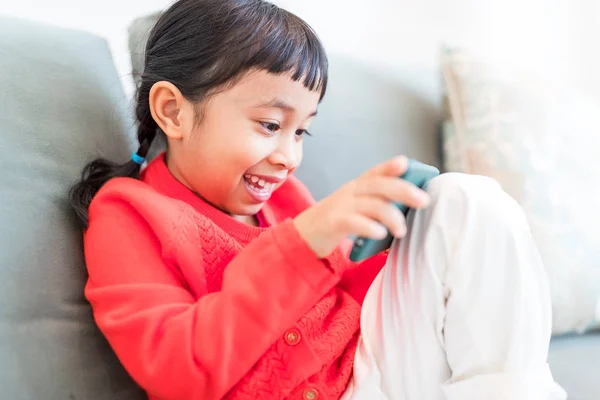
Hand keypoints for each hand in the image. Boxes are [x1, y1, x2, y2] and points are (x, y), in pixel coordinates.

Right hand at [293, 156, 430, 257]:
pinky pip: (354, 222)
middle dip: (404, 190)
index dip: (390, 166)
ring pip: (372, 204)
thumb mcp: (354, 209)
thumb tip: (409, 207)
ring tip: (402, 231)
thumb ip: (376, 204)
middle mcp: (349, 192)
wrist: (301, 237)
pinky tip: (381, 234)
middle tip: (423, 201)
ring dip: (391, 216)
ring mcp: (340, 207)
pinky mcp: (333, 223)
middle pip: (379, 186)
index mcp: (355, 188)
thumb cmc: (335, 224)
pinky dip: (370, 227)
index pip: (375, 172)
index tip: (406, 163)